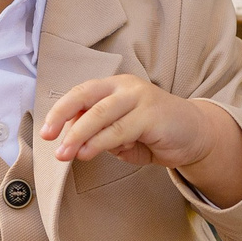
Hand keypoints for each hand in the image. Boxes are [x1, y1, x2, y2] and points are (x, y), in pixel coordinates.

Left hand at [39, 75, 241, 205]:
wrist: (196, 135)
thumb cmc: (155, 133)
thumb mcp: (122, 133)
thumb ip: (101, 134)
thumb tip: (75, 143)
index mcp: (115, 86)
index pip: (81, 93)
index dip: (61, 110)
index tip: (46, 132)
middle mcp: (126, 86)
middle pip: (86, 97)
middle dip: (63, 118)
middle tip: (49, 139)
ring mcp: (140, 98)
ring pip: (101, 114)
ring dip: (79, 135)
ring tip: (65, 154)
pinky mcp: (152, 115)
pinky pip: (120, 129)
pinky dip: (100, 142)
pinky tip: (88, 153)